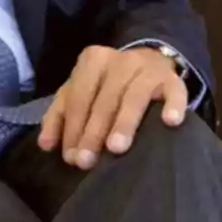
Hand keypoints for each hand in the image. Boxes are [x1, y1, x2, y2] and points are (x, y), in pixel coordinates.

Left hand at [36, 45, 187, 170]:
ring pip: (135, 95)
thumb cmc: (108, 84)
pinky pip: (175, 91)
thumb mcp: (81, 92)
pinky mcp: (172, 79)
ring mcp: (148, 68)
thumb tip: (46, 145)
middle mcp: (121, 60)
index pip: (79, 96)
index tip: (71, 157)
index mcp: (93, 61)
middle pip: (104, 99)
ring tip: (116, 147)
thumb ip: (59, 115)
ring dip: (124, 122)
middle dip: (93, 131)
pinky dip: (173, 105)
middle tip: (87, 161)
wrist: (149, 62)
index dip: (72, 127)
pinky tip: (170, 121)